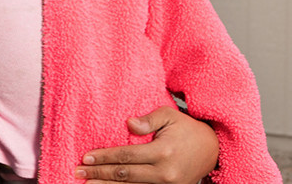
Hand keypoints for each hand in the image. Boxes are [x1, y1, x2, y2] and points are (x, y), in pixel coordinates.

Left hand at [74, 105, 218, 183]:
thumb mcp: (170, 115)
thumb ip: (149, 119)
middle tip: (78, 171)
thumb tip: (128, 123)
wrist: (213, 149)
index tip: (85, 157)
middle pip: (125, 174)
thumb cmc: (186, 129)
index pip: (126, 156)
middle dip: (99, 173)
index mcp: (163, 152)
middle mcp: (164, 172)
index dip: (104, 157)